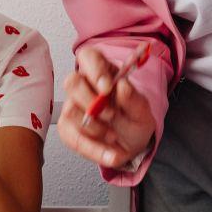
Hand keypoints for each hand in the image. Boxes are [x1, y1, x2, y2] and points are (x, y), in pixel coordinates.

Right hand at [58, 46, 155, 167]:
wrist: (132, 145)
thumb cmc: (134, 120)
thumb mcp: (143, 111)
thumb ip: (134, 99)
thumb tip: (122, 86)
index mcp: (103, 72)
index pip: (88, 57)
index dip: (95, 70)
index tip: (107, 88)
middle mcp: (84, 86)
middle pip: (72, 82)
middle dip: (91, 101)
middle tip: (111, 115)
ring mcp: (73, 107)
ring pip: (70, 111)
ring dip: (95, 128)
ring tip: (114, 136)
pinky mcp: (68, 129)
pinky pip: (73, 137)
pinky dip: (94, 149)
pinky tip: (111, 154)